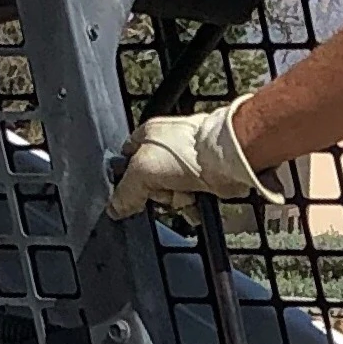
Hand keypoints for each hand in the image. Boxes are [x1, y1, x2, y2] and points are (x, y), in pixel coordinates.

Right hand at [108, 95, 269, 219]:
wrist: (227, 160)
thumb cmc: (188, 153)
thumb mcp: (141, 171)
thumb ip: (124, 191)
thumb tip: (115, 208)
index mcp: (147, 134)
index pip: (126, 160)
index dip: (127, 179)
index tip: (133, 193)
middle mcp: (167, 145)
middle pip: (149, 182)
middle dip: (157, 194)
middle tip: (165, 191)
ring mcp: (187, 160)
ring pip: (170, 194)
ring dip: (177, 202)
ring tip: (186, 196)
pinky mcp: (205, 175)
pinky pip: (191, 198)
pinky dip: (193, 205)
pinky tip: (197, 201)